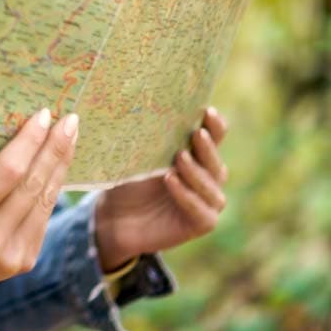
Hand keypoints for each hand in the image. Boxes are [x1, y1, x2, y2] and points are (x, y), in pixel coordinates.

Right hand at [0, 109, 78, 325]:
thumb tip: (14, 132)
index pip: (6, 173)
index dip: (29, 142)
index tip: (44, 115)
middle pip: (31, 186)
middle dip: (53, 150)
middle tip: (69, 120)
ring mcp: (10, 256)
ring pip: (44, 201)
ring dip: (59, 167)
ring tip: (70, 137)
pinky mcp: (23, 261)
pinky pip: (42, 217)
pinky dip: (51, 188)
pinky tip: (57, 167)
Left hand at [94, 107, 228, 269]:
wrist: (115, 217)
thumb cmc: (128, 181)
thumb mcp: (138, 156)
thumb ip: (151, 139)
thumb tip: (146, 108)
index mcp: (197, 156)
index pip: (214, 138)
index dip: (215, 126)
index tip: (207, 111)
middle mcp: (207, 177)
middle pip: (215, 161)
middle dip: (207, 148)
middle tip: (196, 134)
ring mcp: (207, 201)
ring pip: (211, 186)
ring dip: (195, 171)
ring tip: (179, 158)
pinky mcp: (202, 223)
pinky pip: (201, 210)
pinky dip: (187, 195)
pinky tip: (172, 181)